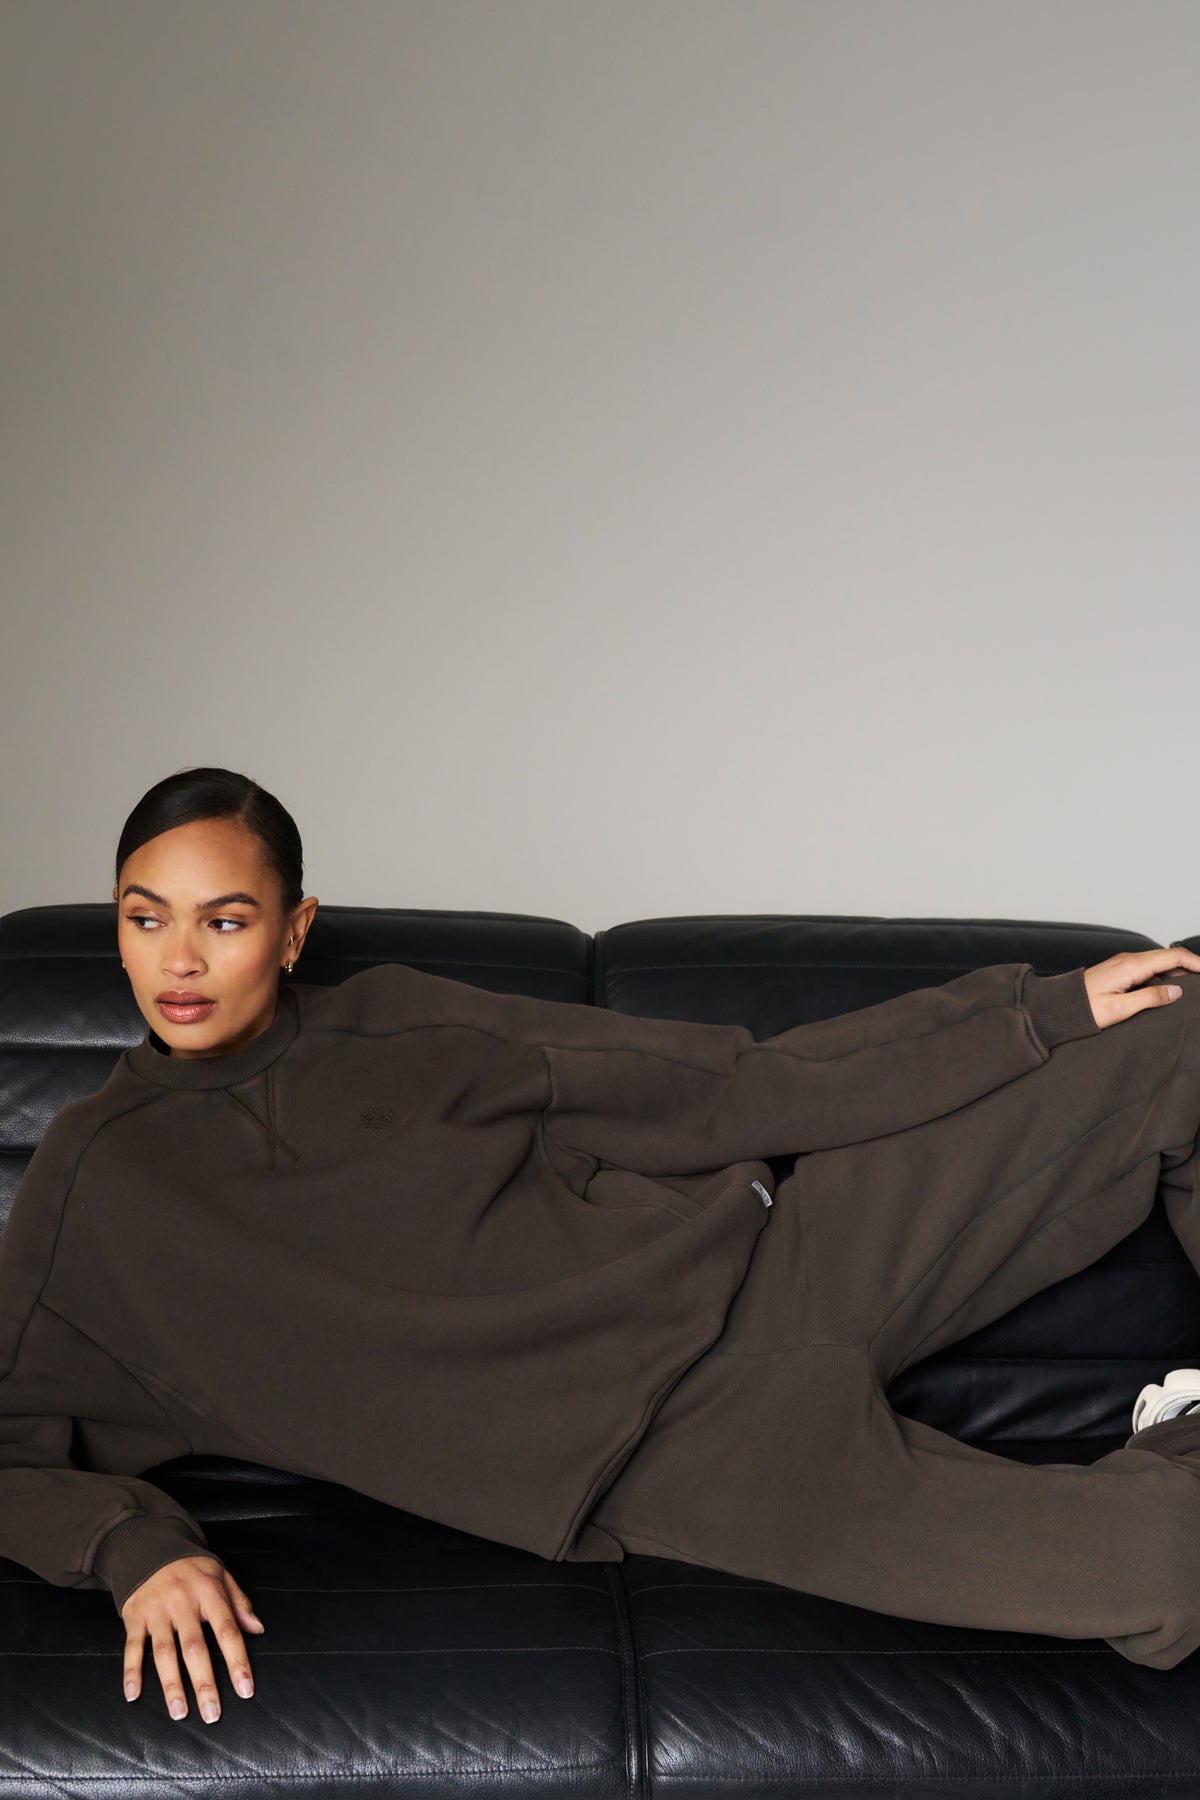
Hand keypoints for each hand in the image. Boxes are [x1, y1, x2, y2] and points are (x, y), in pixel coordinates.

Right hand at [121, 1554, 263, 1721]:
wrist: (151, 1547)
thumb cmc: (192, 1568)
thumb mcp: (221, 1575)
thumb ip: (239, 1603)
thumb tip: (258, 1629)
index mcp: (209, 1592)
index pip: (227, 1630)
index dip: (237, 1661)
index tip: (245, 1690)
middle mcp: (183, 1602)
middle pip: (195, 1647)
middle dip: (205, 1683)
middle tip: (212, 1714)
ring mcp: (157, 1610)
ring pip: (164, 1652)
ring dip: (171, 1685)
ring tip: (179, 1712)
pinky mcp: (134, 1616)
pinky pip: (131, 1646)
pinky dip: (131, 1671)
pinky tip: (134, 1694)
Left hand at [1083, 947, 1199, 1029]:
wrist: (1058, 1007)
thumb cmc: (1083, 1010)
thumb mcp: (1119, 1008)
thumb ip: (1149, 998)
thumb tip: (1176, 991)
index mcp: (1131, 966)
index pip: (1172, 957)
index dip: (1195, 962)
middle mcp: (1128, 960)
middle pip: (1169, 957)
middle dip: (1190, 967)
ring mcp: (1124, 964)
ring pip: (1159, 963)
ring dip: (1177, 972)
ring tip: (1192, 988)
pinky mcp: (1120, 971)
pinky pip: (1148, 969)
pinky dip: (1163, 976)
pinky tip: (1169, 989)